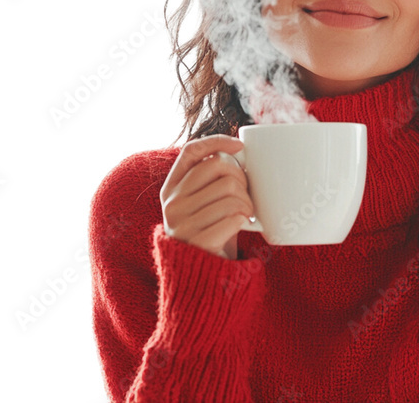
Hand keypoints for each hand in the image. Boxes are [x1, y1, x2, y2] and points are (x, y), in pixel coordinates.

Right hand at [159, 134, 253, 258]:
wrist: (202, 277)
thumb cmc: (210, 231)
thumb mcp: (202, 204)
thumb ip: (211, 181)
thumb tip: (240, 150)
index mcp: (171, 188)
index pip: (191, 151)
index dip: (216, 141)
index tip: (240, 146)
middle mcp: (172, 203)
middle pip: (218, 166)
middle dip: (241, 178)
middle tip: (246, 195)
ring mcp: (182, 223)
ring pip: (230, 192)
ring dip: (247, 203)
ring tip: (246, 213)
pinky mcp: (197, 242)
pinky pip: (233, 217)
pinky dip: (245, 219)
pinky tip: (244, 224)